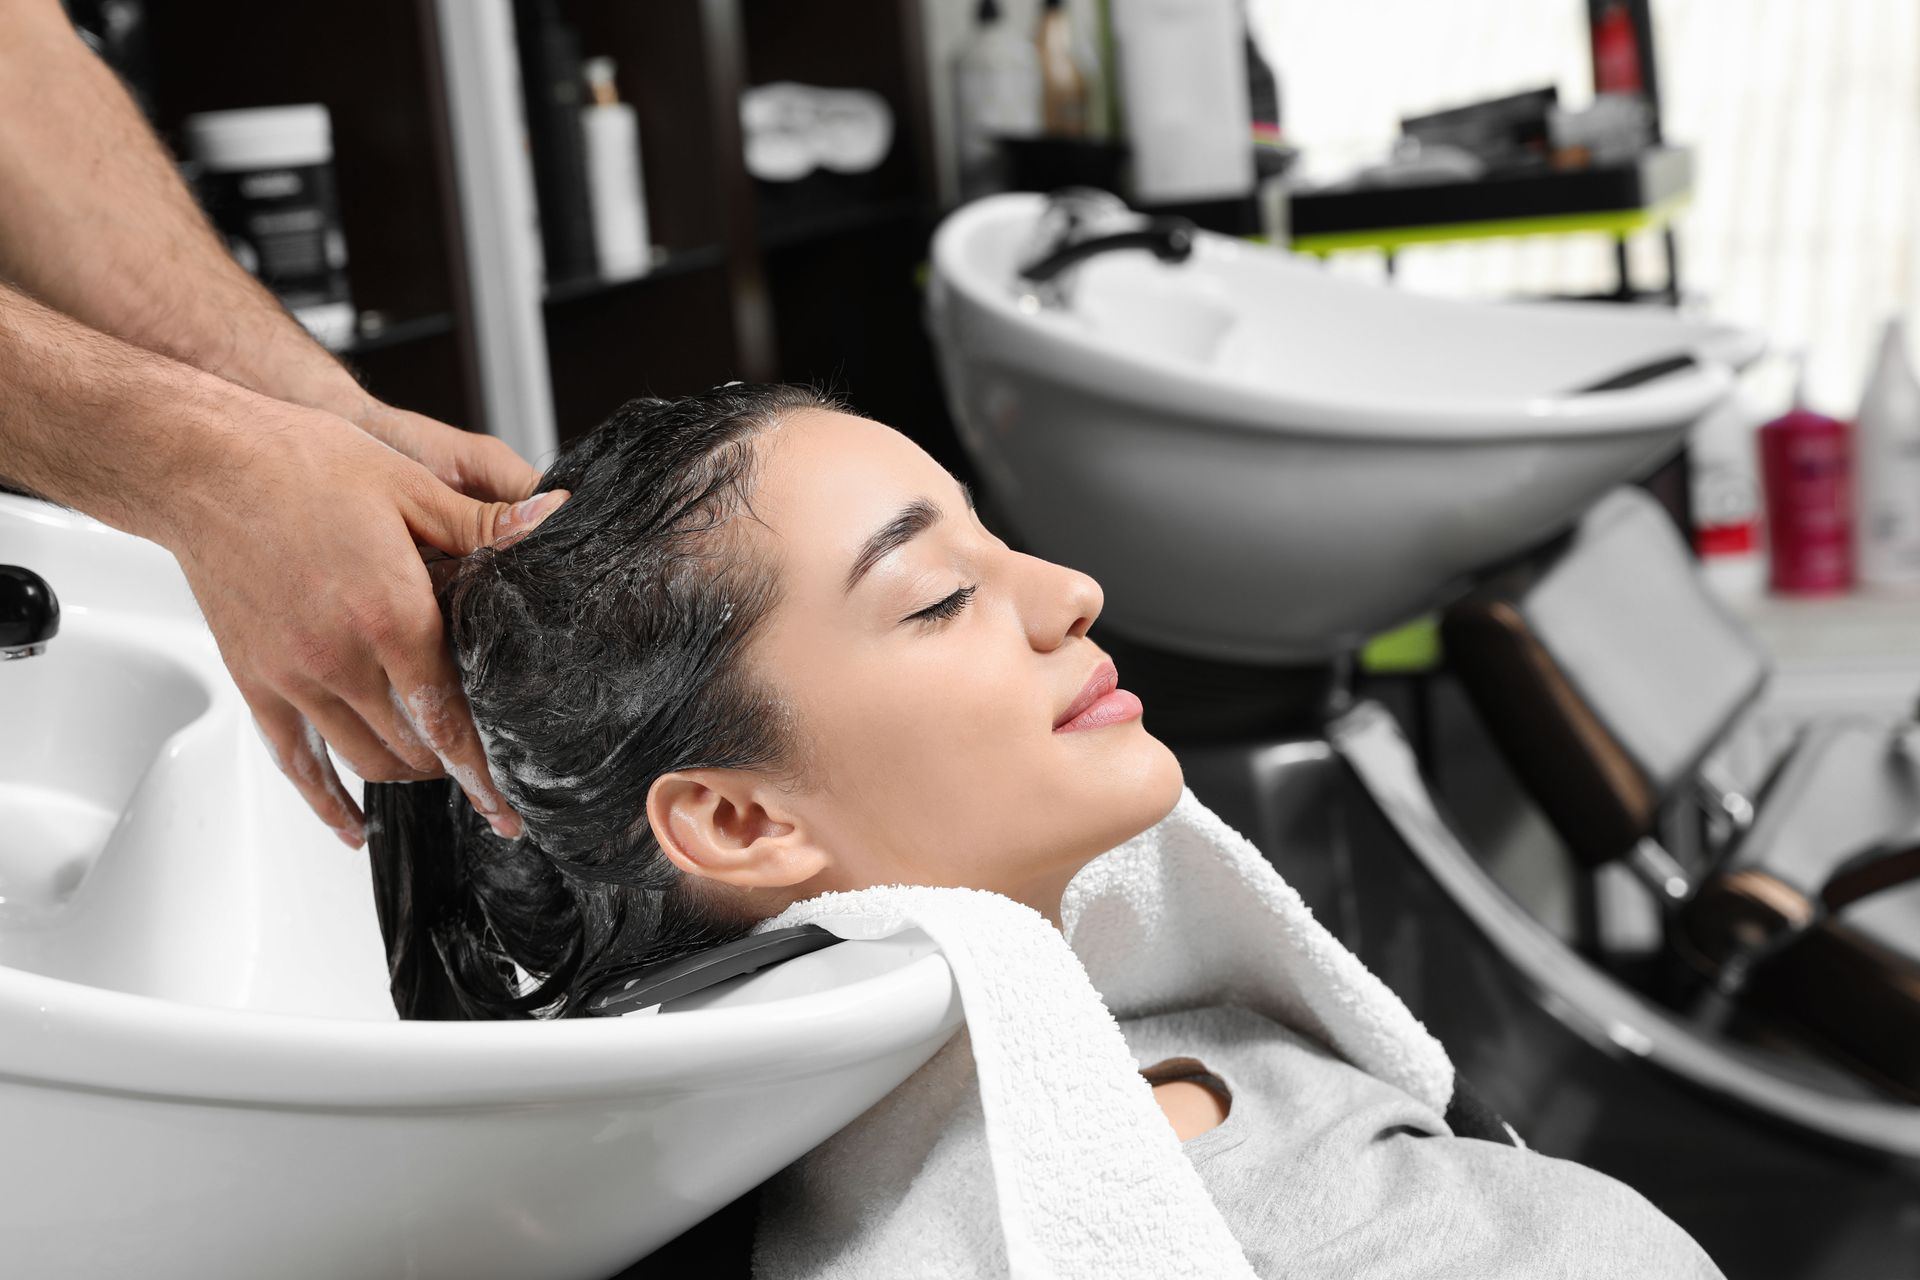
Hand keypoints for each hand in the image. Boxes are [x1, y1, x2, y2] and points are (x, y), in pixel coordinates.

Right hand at [159, 395, 565, 845]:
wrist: (202, 465)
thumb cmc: (300, 466)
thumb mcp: (410, 486)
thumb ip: (484, 524)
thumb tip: (554, 520)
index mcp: (392, 616)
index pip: (452, 720)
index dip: (485, 773)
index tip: (506, 809)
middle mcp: (342, 658)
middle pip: (414, 750)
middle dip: (454, 771)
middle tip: (484, 779)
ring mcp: (294, 676)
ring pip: (363, 761)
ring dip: (406, 777)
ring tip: (435, 774)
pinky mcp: (255, 680)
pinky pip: (294, 761)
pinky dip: (327, 801)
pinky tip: (351, 824)